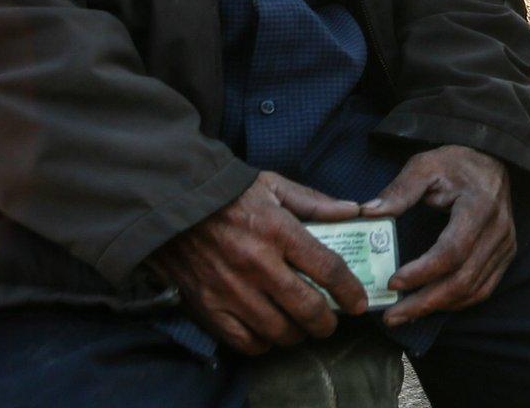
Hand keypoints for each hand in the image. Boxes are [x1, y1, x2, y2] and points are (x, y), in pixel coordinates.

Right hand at [150, 170, 370, 355]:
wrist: (171, 204)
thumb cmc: (227, 194)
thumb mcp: (273, 186)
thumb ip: (314, 202)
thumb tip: (353, 211)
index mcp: (278, 231)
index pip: (327, 268)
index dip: (349, 290)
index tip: (358, 303)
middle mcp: (257, 264)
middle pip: (307, 307)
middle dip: (327, 322)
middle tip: (331, 323)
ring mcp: (231, 289)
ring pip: (278, 329)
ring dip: (297, 334)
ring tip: (301, 328)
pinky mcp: (208, 306)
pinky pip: (243, 340)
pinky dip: (262, 343)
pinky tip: (269, 333)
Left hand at [363, 145, 514, 327]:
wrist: (493, 160)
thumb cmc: (455, 163)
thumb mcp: (425, 165)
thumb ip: (400, 189)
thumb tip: (368, 213)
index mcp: (479, 206)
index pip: (452, 250)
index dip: (423, 271)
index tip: (392, 283)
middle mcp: (498, 231)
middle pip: (463, 279)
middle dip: (425, 302)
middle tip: (392, 316)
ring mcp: (505, 246)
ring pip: (473, 290)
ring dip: (437, 307)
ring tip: (404, 315)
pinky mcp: (506, 256)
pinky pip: (483, 289)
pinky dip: (456, 303)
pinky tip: (430, 306)